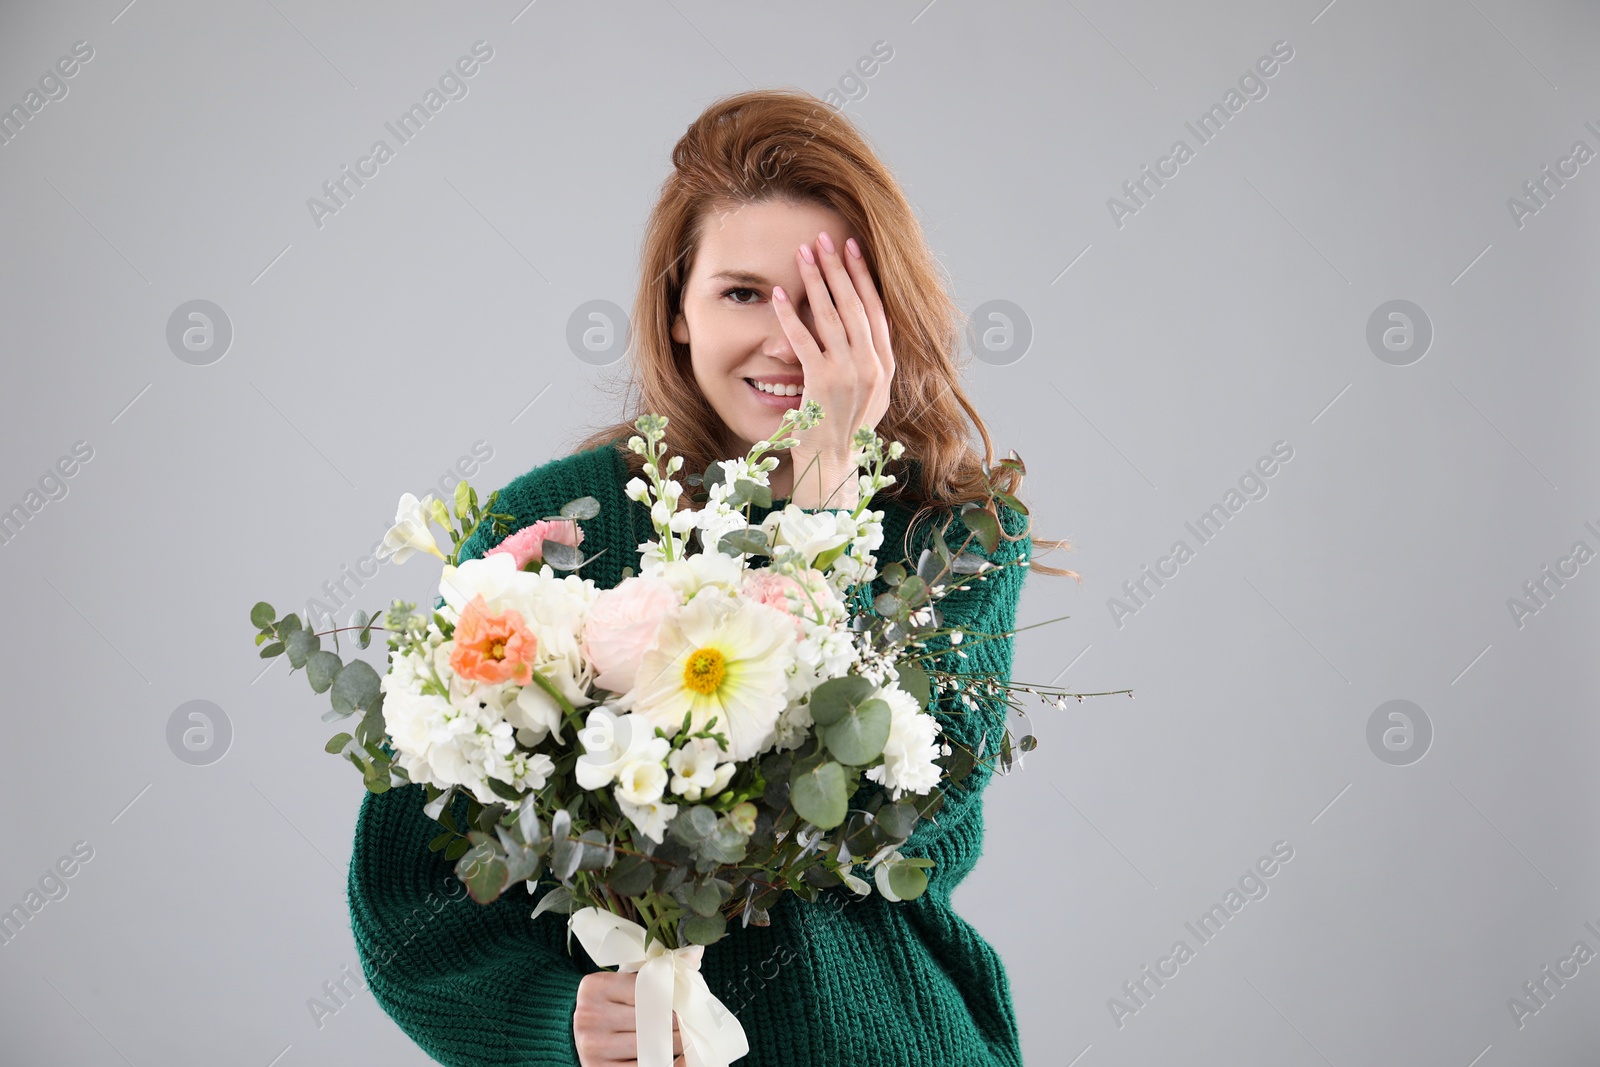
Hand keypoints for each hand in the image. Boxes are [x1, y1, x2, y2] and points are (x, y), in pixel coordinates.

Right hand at [573, 971, 686, 1065]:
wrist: (573, 1034)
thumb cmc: (610, 1005)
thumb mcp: (626, 981)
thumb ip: (658, 970)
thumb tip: (695, 953)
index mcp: (595, 987)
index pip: (647, 989)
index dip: (674, 998)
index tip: (690, 1004)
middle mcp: (589, 1017)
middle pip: (652, 1020)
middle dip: (679, 1025)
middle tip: (695, 1025)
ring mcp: (592, 1047)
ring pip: (651, 1047)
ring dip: (676, 1048)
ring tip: (689, 1043)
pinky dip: (666, 1065)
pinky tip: (676, 1060)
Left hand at [772, 231, 894, 508]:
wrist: (833, 465)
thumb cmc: (845, 429)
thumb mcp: (869, 394)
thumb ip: (868, 362)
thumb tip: (858, 327)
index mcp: (886, 366)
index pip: (877, 310)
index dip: (864, 277)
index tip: (853, 249)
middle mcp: (872, 367)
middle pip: (855, 306)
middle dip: (839, 268)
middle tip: (825, 238)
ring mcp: (848, 375)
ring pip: (831, 317)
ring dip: (816, 281)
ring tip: (804, 254)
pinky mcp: (822, 384)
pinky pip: (804, 341)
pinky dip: (790, 316)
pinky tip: (779, 295)